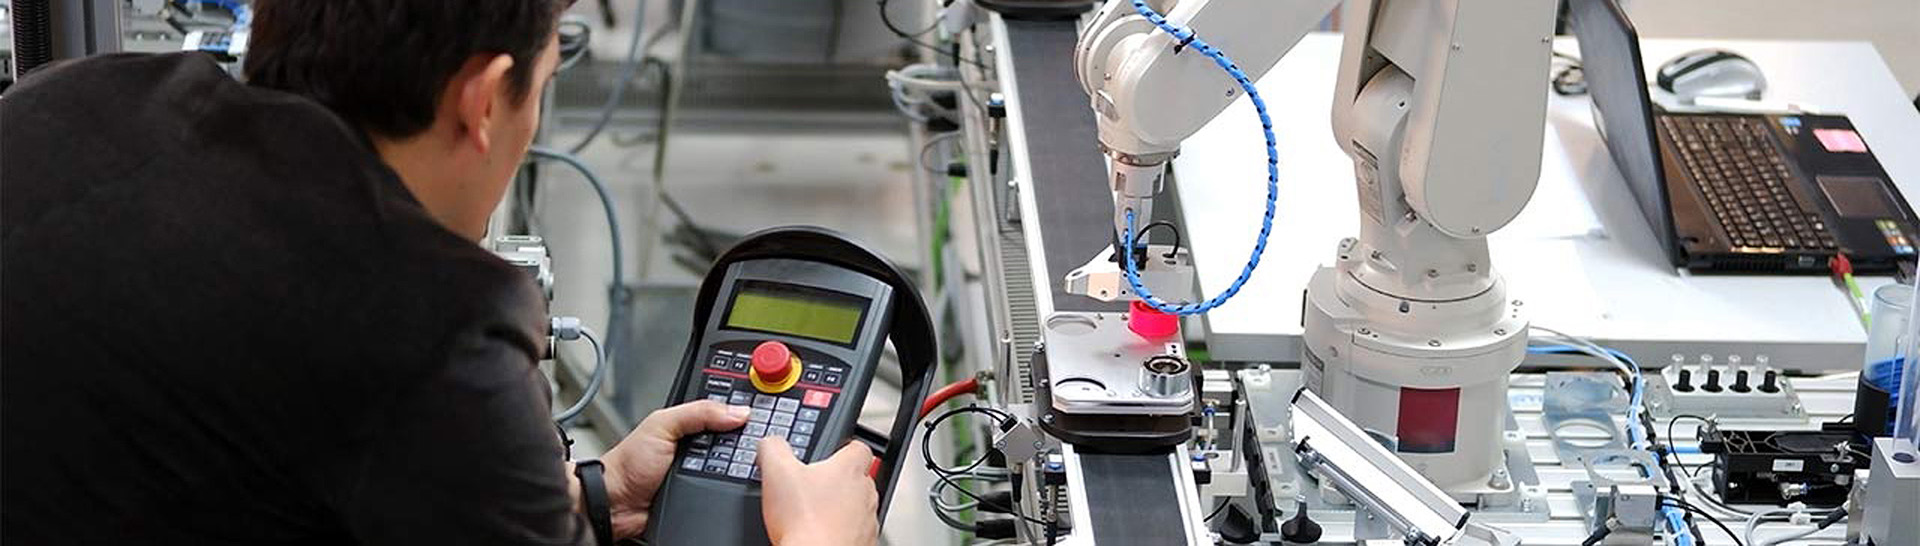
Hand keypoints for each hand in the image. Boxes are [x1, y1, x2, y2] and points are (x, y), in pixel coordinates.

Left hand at [585, 400, 749, 538]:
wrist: (616, 505)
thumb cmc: (628, 464)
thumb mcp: (662, 424)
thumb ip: (698, 412)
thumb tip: (738, 411)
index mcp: (690, 423)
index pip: (725, 412)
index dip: (744, 411)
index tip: (764, 412)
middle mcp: (698, 446)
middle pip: (735, 441)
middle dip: (746, 442)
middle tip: (758, 440)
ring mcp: (702, 472)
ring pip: (735, 467)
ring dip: (739, 468)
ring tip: (745, 464)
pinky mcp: (704, 495)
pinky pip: (727, 491)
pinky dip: (732, 489)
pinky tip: (734, 484)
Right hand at [758, 437, 878, 545]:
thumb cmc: (806, 523)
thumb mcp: (776, 473)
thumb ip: (774, 448)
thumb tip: (770, 442)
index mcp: (849, 468)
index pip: (857, 446)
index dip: (841, 448)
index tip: (826, 455)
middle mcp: (865, 492)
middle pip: (855, 477)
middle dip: (834, 482)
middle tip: (810, 489)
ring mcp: (868, 519)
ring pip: (855, 506)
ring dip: (839, 509)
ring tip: (812, 516)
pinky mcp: (865, 542)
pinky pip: (855, 531)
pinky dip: (840, 532)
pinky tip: (818, 534)